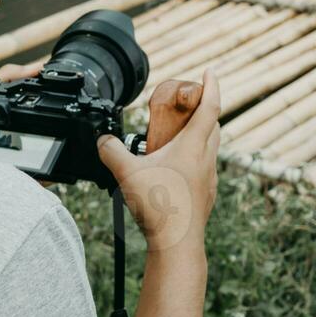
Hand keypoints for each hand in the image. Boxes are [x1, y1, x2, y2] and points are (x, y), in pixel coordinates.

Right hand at [98, 69, 219, 254]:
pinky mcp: (206, 195)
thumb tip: (102, 140)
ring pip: (210, 148)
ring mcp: (208, 178)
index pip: (210, 106)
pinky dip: (193, 160)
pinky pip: (203, 169)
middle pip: (214, 125)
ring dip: (199, 136)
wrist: (178, 244)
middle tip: (188, 104)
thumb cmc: (159, 207)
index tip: (209, 72)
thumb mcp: (127, 173)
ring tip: (176, 138)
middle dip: (204, 109)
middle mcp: (206, 159)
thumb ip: (111, 152)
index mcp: (192, 146)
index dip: (210, 85)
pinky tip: (174, 170)